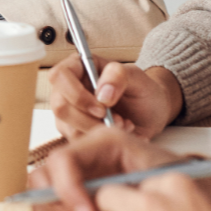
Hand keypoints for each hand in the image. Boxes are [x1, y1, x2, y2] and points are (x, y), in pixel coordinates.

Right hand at [28, 127, 210, 210]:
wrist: (201, 196)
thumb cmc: (186, 183)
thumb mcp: (164, 177)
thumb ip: (131, 187)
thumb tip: (98, 207)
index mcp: (101, 144)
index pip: (63, 160)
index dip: (68, 189)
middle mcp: (85, 161)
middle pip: (45, 184)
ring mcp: (79, 186)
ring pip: (46, 207)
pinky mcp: (78, 209)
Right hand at [46, 56, 182, 139]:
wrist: (151, 113)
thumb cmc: (142, 90)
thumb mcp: (137, 77)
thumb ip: (118, 76)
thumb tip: (102, 94)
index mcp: (78, 67)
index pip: (59, 76)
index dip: (76, 94)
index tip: (102, 108)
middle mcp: (67, 89)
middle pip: (60, 107)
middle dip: (90, 120)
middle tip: (118, 120)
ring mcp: (69, 112)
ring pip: (69, 128)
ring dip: (99, 132)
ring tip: (124, 125)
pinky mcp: (75, 132)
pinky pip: (79, 143)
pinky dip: (102, 142)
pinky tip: (120, 133)